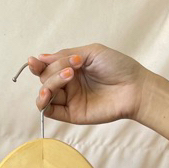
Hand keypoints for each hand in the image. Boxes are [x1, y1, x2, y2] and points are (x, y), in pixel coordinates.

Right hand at [26, 43, 153, 124]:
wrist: (133, 88)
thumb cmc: (117, 66)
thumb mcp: (90, 52)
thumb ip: (65, 55)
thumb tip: (41, 58)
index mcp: (71, 67)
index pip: (48, 67)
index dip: (38, 65)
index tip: (35, 62)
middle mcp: (69, 84)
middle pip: (46, 78)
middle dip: (54, 71)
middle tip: (73, 68)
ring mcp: (70, 99)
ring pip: (46, 94)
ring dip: (48, 85)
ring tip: (66, 78)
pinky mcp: (72, 115)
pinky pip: (50, 111)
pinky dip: (44, 104)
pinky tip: (48, 94)